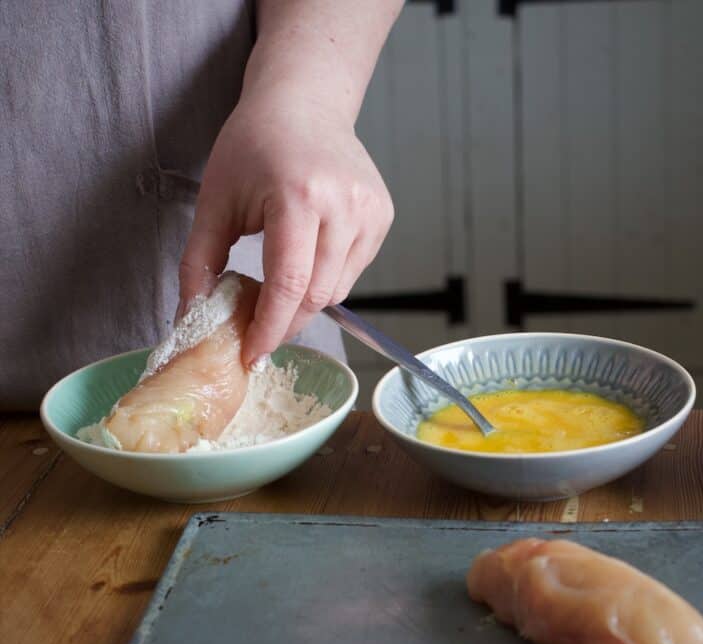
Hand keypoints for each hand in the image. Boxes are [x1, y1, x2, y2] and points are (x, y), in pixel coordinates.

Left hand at [177, 93, 393, 366]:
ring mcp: (370, 211)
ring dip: (305, 301)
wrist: (304, 102)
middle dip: (285, 321)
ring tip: (280, 286)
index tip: (251, 354)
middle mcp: (343, 205)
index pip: (288, 284)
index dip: (268, 328)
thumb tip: (191, 319)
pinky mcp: (383, 216)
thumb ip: (198, 262)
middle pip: (317, 296)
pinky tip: (308, 258)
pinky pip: (353, 271)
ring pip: (338, 290)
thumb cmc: (254, 145)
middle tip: (258, 327)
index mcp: (298, 196)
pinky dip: (327, 279)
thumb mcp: (215, 200)